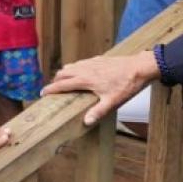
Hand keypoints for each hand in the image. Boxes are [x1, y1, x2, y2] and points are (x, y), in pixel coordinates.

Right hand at [41, 50, 159, 124]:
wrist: (140, 67)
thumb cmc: (126, 85)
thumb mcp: (112, 102)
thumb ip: (98, 112)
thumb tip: (86, 122)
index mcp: (85, 80)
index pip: (62, 85)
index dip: (51, 89)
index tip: (43, 93)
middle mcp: (84, 69)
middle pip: (63, 73)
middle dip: (55, 80)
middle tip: (54, 88)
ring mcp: (91, 62)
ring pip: (71, 66)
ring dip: (64, 73)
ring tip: (64, 80)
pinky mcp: (98, 59)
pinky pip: (80, 63)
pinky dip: (75, 68)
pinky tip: (81, 73)